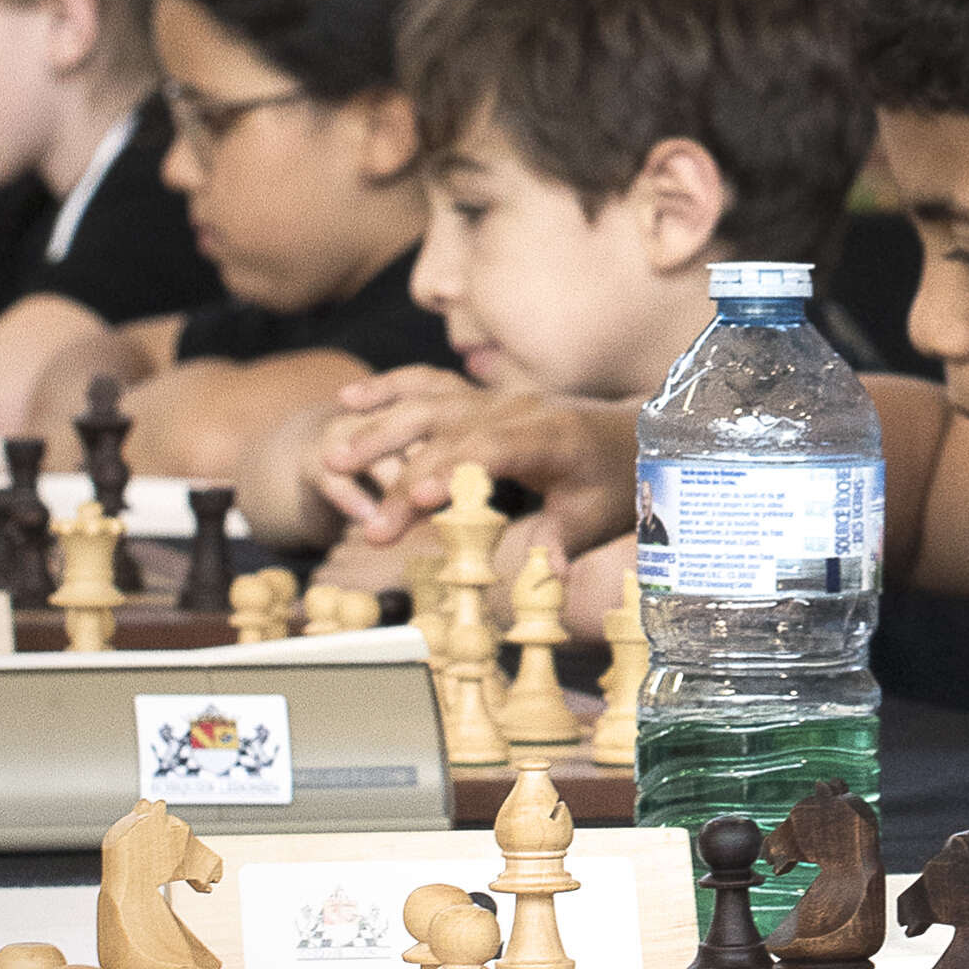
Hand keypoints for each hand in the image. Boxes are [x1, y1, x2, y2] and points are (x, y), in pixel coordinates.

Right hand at [329, 376, 634, 554]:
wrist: (636, 434)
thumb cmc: (616, 482)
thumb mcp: (598, 517)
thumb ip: (565, 544)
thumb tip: (550, 581)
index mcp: (553, 437)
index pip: (493, 451)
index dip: (452, 473)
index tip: (416, 503)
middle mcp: (518, 409)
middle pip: (450, 438)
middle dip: (406, 482)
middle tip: (373, 532)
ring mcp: (496, 399)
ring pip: (430, 408)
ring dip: (381, 432)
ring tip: (333, 459)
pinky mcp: (480, 398)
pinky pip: (428, 387)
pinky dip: (388, 390)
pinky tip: (346, 402)